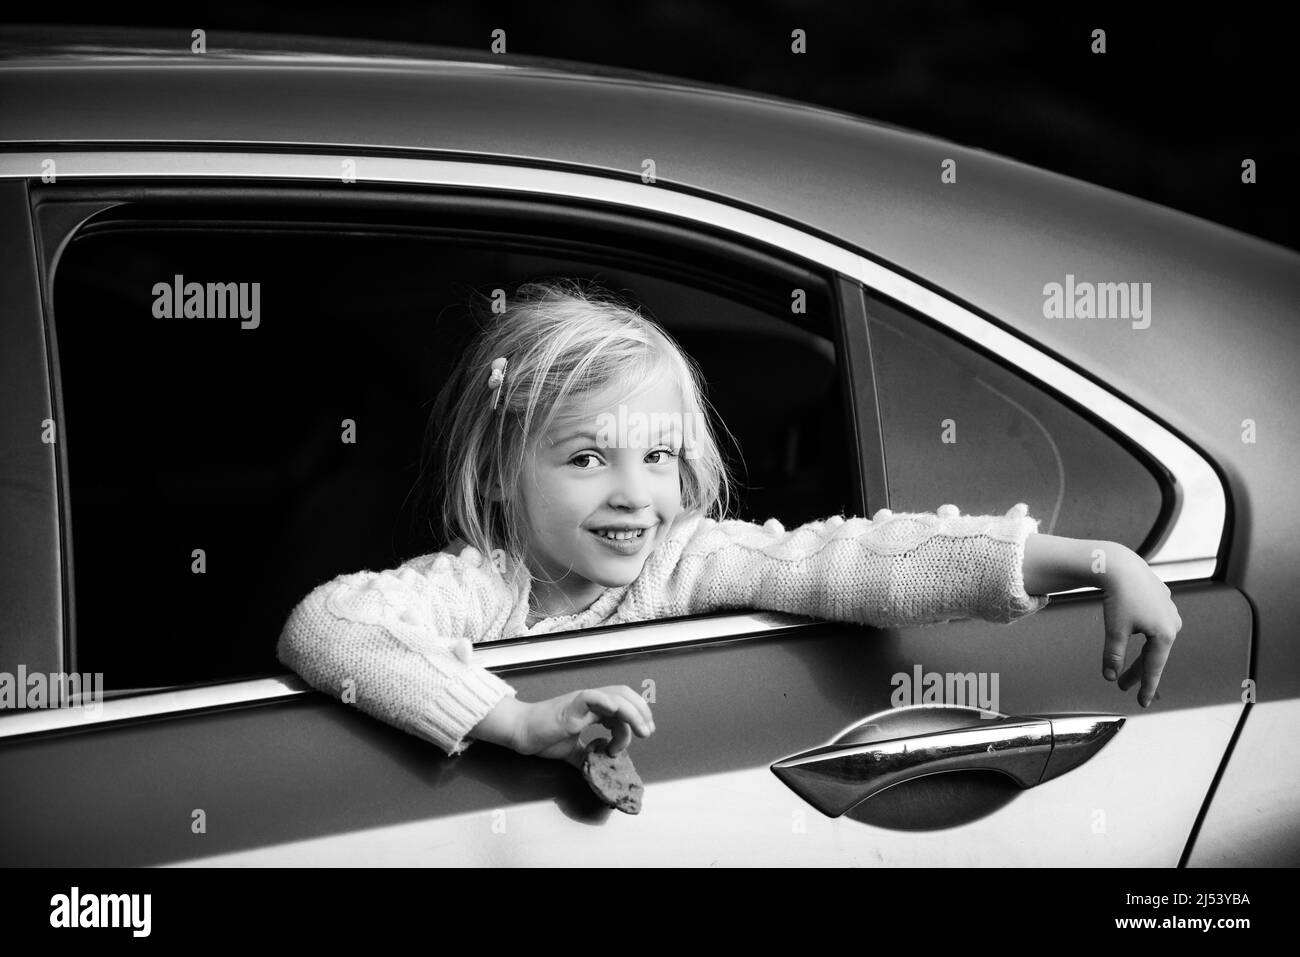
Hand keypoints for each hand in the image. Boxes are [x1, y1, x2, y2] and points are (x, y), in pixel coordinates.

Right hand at [511, 686, 654, 767]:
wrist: (521, 731)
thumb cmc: (543, 737)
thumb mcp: (572, 751)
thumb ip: (587, 757)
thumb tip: (600, 768)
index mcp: (592, 709)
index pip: (622, 706)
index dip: (636, 718)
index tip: (642, 735)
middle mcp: (590, 702)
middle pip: (624, 695)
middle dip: (642, 712)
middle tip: (648, 732)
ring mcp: (581, 702)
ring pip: (615, 697)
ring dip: (633, 712)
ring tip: (641, 730)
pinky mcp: (570, 707)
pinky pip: (591, 697)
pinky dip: (606, 702)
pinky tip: (616, 711)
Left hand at [1099, 547, 1182, 706]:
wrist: (1121, 566)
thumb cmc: (1118, 598)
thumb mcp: (1115, 630)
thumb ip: (1114, 655)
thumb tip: (1110, 677)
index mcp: (1164, 635)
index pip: (1154, 668)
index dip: (1147, 686)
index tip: (1142, 703)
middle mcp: (1172, 624)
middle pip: (1153, 655)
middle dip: (1138, 672)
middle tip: (1124, 688)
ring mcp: (1170, 612)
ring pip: (1154, 641)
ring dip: (1142, 656)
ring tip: (1129, 669)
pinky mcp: (1163, 601)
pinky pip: (1154, 625)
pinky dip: (1144, 637)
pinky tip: (1137, 638)